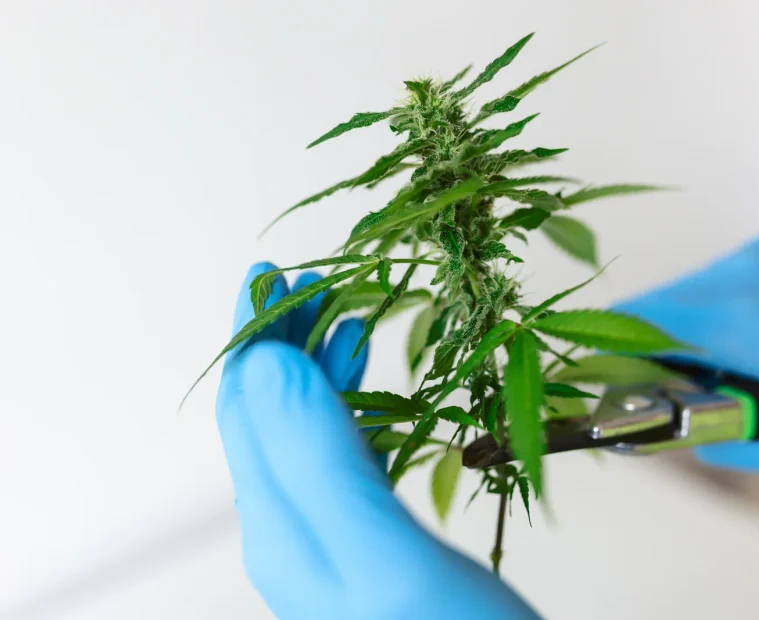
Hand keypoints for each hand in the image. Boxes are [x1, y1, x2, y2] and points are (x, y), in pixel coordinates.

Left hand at [216, 263, 538, 619]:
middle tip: (319, 284)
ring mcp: (330, 540)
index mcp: (283, 526)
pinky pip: (341, 457)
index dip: (256, 334)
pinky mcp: (369, 545)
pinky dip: (352, 407)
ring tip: (348, 321)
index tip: (272, 274)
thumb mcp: (384, 553)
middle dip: (286, 341)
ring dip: (318, 369)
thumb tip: (270, 364)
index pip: (247, 406)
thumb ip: (320, 461)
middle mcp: (293, 532)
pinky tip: (374, 392)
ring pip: (305, 431)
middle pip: (269, 414)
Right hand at [616, 234, 758, 479]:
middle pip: (656, 305)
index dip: (609, 349)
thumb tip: (695, 440)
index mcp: (739, 322)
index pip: (636, 322)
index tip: (601, 374)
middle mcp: (741, 274)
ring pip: (688, 288)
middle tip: (674, 387)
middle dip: (648, 346)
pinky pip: (721, 277)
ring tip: (728, 365)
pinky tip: (755, 336)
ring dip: (685, 325)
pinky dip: (716, 306)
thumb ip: (737, 449)